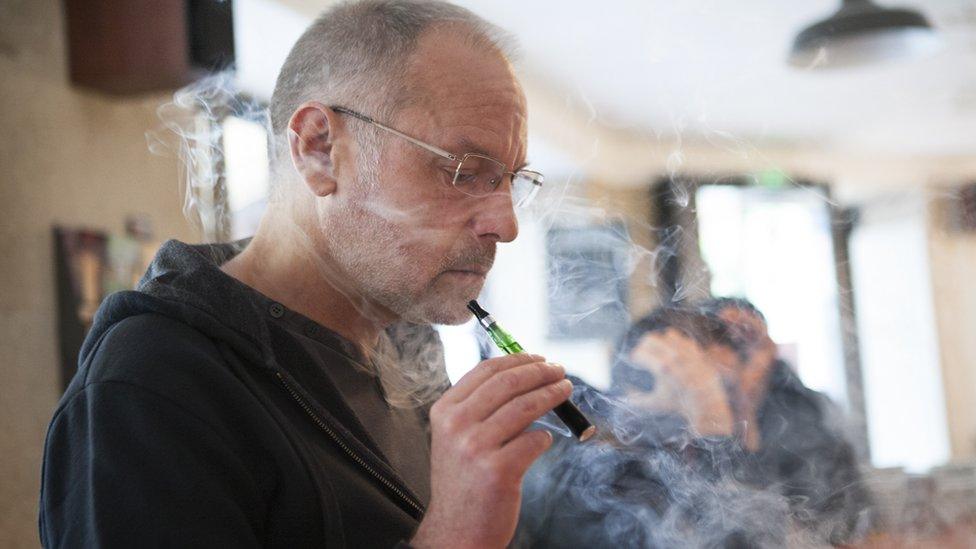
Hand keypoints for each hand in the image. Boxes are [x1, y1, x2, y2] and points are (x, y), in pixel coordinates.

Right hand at [411, 353, 569, 548]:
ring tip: (565, 390)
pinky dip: (545, 436)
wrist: (456, 531)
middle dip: (540, 372)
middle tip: (559, 371)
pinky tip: (546, 438)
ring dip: (552, 394)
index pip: (485, 371)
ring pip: (525, 407)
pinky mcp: (498, 471)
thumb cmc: (463, 482)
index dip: (517, 360)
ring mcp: (476, 448)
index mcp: (444, 412)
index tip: (538, 358)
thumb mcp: (456, 438)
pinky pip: (534, 441)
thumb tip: (522, 377)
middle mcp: (457, 426)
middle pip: (508, 384)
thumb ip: (479, 408)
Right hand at [628, 329, 733, 436]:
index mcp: (661, 367)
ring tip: (660, 352)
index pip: (639, 352)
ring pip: (668, 335)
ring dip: (661, 342)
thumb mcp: (656, 403)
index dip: (634, 357)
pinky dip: (676, 343)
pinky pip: (683, 339)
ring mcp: (686, 351)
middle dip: (644, 346)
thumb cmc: (679, 404)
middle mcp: (673, 355)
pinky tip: (674, 352)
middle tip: (643, 354)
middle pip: (650, 339)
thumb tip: (625, 396)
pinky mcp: (696, 351)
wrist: (707, 405)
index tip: (634, 362)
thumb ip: (637, 400)